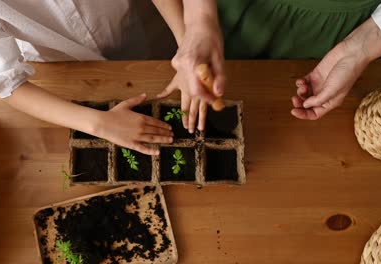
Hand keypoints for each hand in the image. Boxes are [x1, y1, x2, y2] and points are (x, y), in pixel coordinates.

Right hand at [94, 94, 172, 154]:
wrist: (103, 123)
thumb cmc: (113, 113)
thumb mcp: (126, 104)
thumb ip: (137, 100)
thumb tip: (145, 94)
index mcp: (141, 118)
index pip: (156, 122)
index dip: (164, 125)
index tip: (169, 127)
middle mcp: (141, 127)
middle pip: (156, 131)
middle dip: (165, 133)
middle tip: (172, 135)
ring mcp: (137, 136)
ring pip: (153, 139)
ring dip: (162, 140)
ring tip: (170, 141)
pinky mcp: (131, 144)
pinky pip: (143, 148)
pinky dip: (151, 151)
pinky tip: (158, 152)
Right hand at [160, 17, 224, 131]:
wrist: (199, 24)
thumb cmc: (210, 38)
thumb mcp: (219, 57)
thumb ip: (219, 77)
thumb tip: (220, 94)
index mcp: (191, 66)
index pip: (197, 91)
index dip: (206, 101)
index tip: (214, 105)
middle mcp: (181, 69)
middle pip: (187, 97)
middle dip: (191, 115)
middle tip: (193, 130)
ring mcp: (178, 69)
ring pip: (182, 93)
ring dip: (185, 109)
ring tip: (186, 125)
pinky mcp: (178, 67)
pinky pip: (173, 82)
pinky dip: (168, 90)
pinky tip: (160, 96)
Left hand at [291, 18, 380, 119]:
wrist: (351, 54)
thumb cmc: (347, 73)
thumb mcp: (333, 90)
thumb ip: (318, 100)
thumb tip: (305, 105)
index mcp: (331, 102)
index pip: (315, 113)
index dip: (304, 114)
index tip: (294, 111)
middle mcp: (324, 95)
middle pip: (307, 104)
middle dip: (299, 103)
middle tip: (294, 99)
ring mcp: (319, 85)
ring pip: (304, 93)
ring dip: (300, 91)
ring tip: (304, 86)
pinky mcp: (315, 75)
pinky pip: (304, 82)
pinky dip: (300, 83)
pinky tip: (301, 81)